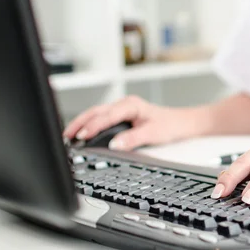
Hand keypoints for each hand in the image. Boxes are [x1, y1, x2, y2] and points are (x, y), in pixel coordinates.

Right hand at [63, 95, 198, 149]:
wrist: (183, 123)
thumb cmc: (171, 125)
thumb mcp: (153, 134)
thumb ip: (133, 139)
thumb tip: (114, 145)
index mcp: (131, 105)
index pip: (107, 115)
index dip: (93, 126)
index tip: (83, 136)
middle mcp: (124, 104)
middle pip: (96, 112)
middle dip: (79, 123)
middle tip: (66, 136)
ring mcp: (122, 109)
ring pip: (96, 114)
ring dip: (82, 123)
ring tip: (69, 135)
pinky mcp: (122, 116)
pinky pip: (102, 118)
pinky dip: (90, 125)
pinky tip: (84, 133)